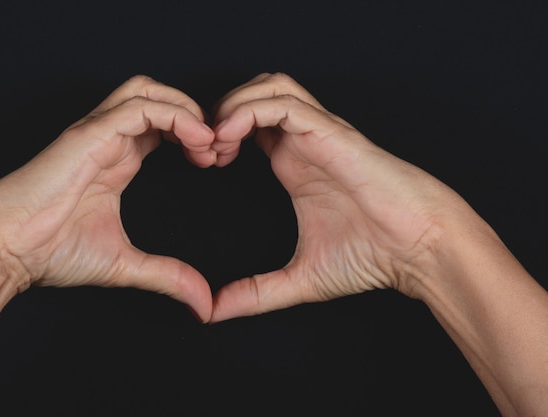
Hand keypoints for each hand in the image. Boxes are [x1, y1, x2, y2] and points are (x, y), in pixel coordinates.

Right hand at [0, 75, 215, 321]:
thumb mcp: (126, 263)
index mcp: (117, 159)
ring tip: (208, 142)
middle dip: (195, 115)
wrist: (6, 249)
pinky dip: (174, 115)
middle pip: (158, 98)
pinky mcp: (89, 134)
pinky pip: (139, 107)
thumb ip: (168, 276)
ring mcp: (97, 133)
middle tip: (218, 148)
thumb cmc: (51, 251)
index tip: (215, 162)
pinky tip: (195, 140)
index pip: (162, 126)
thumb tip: (203, 303)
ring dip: (186, 109)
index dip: (193, 135)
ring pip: (148, 91)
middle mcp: (109, 140)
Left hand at [210, 73, 471, 321]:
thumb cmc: (372, 256)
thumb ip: (256, 293)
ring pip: (269, 86)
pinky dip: (250, 111)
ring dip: (233, 106)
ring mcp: (318, 134)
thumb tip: (214, 312)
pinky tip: (231, 138)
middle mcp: (303, 142)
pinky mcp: (331, 133)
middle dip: (220, 113)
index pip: (248, 125)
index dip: (217, 136)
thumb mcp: (300, 278)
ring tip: (217, 142)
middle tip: (201, 149)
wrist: (419, 248)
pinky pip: (284, 103)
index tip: (201, 164)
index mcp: (293, 163)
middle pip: (254, 95)